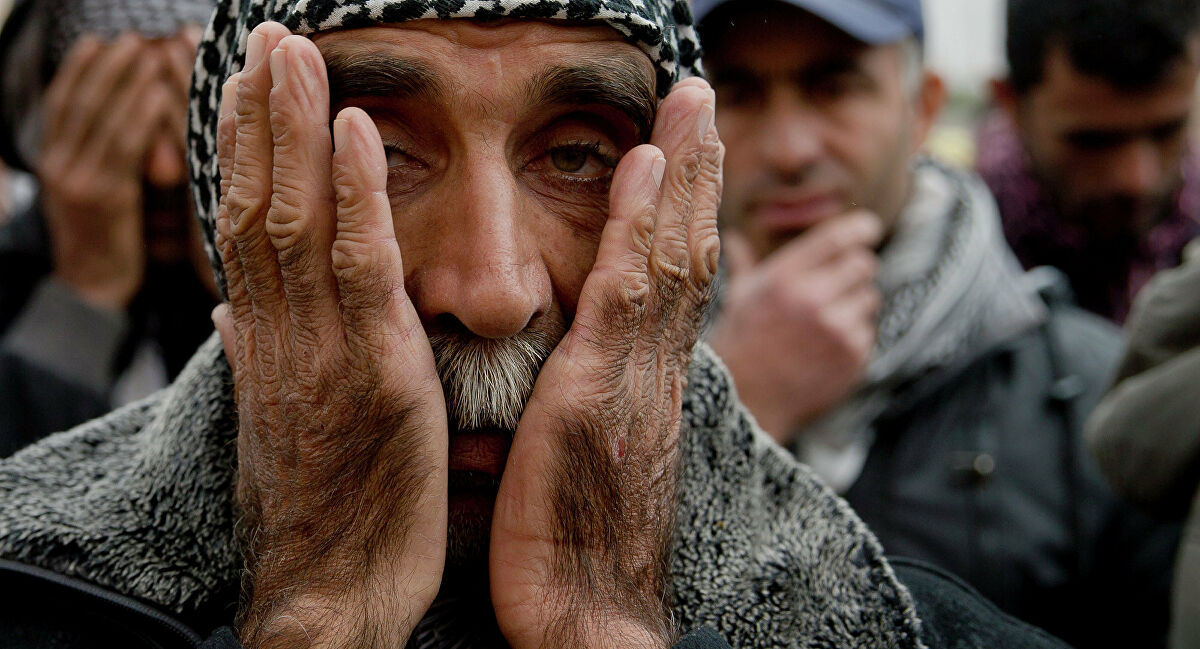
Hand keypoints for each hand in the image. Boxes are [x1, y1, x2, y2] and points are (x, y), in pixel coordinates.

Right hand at [37, 35, 170, 308]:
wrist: (94, 291)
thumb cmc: (110, 243)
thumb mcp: (99, 194)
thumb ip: (108, 160)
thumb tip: (135, 120)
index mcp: (52, 162)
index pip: (61, 103)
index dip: (77, 70)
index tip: (98, 42)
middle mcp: (58, 166)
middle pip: (81, 101)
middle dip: (106, 66)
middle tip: (132, 37)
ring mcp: (77, 180)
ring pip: (103, 117)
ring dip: (126, 80)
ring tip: (148, 52)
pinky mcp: (105, 197)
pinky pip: (125, 146)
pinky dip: (141, 115)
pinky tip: (159, 93)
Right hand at [210, 24, 446, 648]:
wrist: (334, 592)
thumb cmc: (328, 511)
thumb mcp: (290, 422)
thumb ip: (270, 357)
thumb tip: (239, 314)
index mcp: (266, 345)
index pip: (242, 229)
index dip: (241, 153)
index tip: (244, 90)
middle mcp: (280, 336)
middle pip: (256, 205)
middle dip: (257, 116)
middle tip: (263, 40)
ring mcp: (321, 351)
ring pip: (294, 219)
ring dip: (293, 128)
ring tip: (292, 52)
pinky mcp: (373, 373)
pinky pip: (359, 267)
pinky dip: (352, 193)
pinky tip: (352, 129)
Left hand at [488, 79, 722, 648]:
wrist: (590, 620)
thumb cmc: (580, 551)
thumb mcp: (594, 461)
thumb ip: (598, 402)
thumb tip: (584, 370)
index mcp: (648, 385)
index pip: (675, 281)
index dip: (683, 212)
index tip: (685, 154)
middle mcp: (655, 372)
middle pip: (687, 254)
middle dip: (696, 172)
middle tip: (702, 99)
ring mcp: (634, 380)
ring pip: (668, 258)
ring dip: (680, 174)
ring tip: (689, 104)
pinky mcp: (599, 396)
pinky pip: (625, 295)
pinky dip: (638, 228)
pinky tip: (641, 170)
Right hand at [708, 213, 881, 443]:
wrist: (746, 403)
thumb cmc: (740, 345)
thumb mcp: (739, 299)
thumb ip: (745, 264)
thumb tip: (734, 237)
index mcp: (784, 278)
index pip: (838, 237)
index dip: (860, 229)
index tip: (868, 228)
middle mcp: (813, 299)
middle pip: (864, 264)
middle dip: (855, 271)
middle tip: (839, 284)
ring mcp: (837, 330)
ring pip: (870, 298)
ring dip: (854, 305)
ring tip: (825, 323)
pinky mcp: (854, 357)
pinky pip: (869, 331)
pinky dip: (854, 336)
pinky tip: (825, 348)